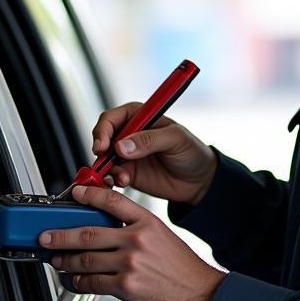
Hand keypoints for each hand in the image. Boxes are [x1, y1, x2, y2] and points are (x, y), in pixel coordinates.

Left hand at [41, 185, 226, 300]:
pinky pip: (93, 282)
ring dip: (66, 261)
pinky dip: (78, 282)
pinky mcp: (127, 286)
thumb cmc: (185, 270)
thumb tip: (109, 234)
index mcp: (148, 222)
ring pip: (85, 259)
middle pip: (88, 232)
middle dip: (60, 235)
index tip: (75, 193)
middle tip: (46, 236)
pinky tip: (74, 281)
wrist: (203, 295)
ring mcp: (131, 263)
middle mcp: (137, 239)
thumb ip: (138, 232)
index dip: (89, 195)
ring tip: (56, 260)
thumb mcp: (164, 238)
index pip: (112, 201)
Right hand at [91, 103, 216, 205]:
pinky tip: (122, 183)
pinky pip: (110, 176)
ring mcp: (126, 155)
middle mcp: (129, 134)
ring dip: (106, 169)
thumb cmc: (192, 152)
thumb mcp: (175, 139)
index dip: (103, 130)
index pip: (112, 118)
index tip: (104, 145)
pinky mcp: (127, 173)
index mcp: (139, 117)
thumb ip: (150, 140)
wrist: (199, 181)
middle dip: (99, 150)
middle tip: (104, 162)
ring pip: (103, 159)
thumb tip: (122, 146)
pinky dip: (111, 181)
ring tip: (123, 178)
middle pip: (102, 138)